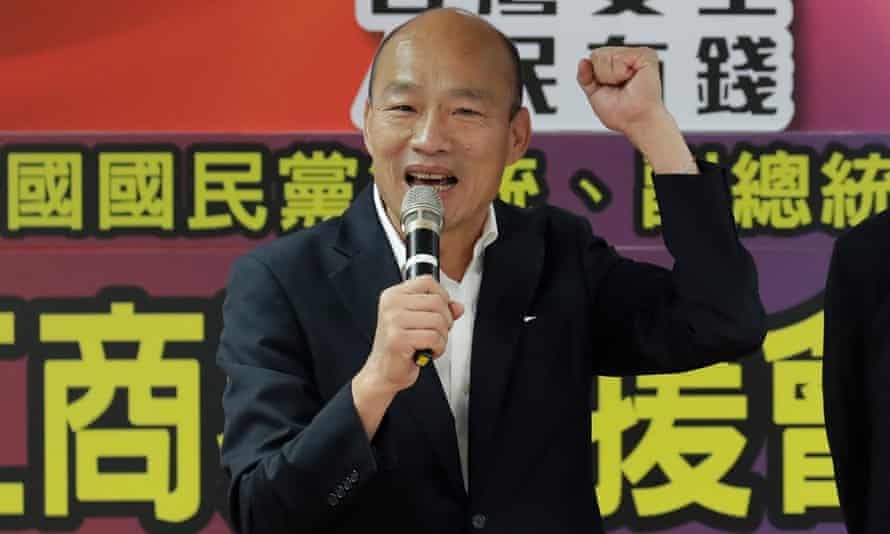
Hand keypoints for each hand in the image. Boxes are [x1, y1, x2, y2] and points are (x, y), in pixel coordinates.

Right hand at [358, 276, 463, 395]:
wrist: (383, 371)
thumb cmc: (399, 346)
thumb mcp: (419, 322)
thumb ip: (439, 310)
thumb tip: (458, 306)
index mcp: (394, 295)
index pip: (427, 282)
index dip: (442, 296)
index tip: (441, 311)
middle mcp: (392, 305)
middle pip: (437, 301)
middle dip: (445, 321)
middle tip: (437, 333)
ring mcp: (393, 320)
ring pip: (438, 320)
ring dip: (442, 337)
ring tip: (431, 344)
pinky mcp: (398, 338)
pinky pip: (434, 338)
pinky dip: (438, 348)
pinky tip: (428, 351)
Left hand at [577, 46, 696, 173]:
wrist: (636, 120)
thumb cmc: (621, 113)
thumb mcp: (594, 94)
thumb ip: (585, 77)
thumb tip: (582, 61)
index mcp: (616, 65)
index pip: (594, 57)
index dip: (596, 75)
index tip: (608, 87)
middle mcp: (626, 58)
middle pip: (597, 54)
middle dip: (602, 75)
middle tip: (619, 87)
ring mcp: (636, 55)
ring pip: (606, 55)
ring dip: (611, 76)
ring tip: (626, 84)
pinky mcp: (646, 55)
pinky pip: (619, 57)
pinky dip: (620, 73)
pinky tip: (631, 79)